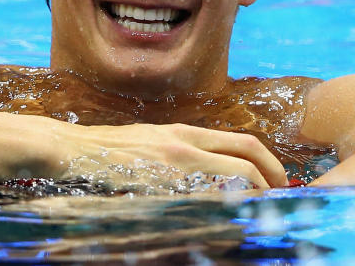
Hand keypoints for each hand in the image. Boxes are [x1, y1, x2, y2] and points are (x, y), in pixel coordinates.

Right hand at [54, 122, 287, 190]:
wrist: (75, 150)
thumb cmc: (112, 149)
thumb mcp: (154, 140)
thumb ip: (184, 151)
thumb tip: (216, 171)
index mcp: (186, 133)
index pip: (243, 143)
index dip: (269, 163)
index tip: (277, 181)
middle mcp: (186, 144)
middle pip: (248, 156)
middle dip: (273, 178)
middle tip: (280, 197)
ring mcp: (173, 165)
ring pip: (233, 177)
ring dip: (253, 195)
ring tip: (258, 211)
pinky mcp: (159, 184)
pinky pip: (203, 199)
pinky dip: (222, 210)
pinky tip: (223, 221)